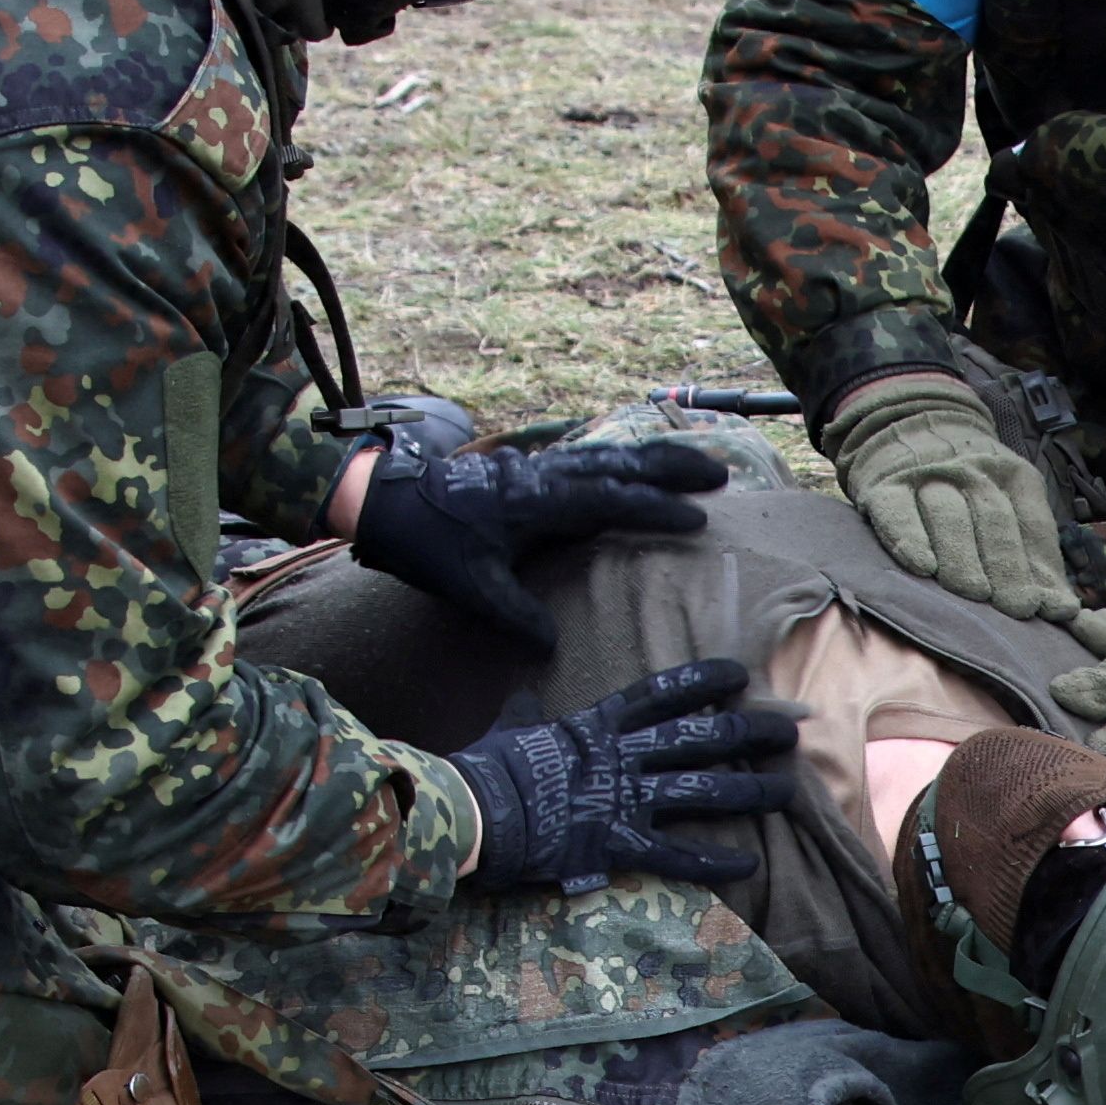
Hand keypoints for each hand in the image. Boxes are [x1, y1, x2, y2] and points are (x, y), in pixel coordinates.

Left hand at [343, 415, 720, 647]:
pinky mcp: (531, 471)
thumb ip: (514, 615)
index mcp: (534, 500)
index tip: (695, 518)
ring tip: (700, 467)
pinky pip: (589, 461)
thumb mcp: (467, 588)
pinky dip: (624, 463)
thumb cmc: (426, 544)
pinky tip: (642, 470)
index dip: (652, 507)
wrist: (384, 500)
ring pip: (608, 456)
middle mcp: (543, 475)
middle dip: (672, 467)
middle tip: (721, 476)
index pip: (606, 499)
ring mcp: (538, 468)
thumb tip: (552, 648)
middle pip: (619, 463)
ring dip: (655, 461)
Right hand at [452, 662, 814, 891]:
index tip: (739, 672)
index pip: (659, 694)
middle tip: (789, 730)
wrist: (472, 814)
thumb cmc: (485, 771)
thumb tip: (523, 699)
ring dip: (750, 791)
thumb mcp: (507, 730)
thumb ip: (524, 714)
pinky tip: (751, 863)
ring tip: (791, 791)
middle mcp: (619, 757)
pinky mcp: (617, 844)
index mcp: (595, 725)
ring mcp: (622, 799)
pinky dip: (715, 861)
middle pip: (698, 737)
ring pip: (701, 790)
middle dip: (748, 731)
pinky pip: (677, 855)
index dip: (702, 681)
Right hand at [814, 367, 1083, 630]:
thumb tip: (1062, 611)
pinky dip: (910, 540)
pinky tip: (922, 568)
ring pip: (948, 516)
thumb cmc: (971, 485)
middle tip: (1015, 608)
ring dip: (962, 556)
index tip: (1045, 608)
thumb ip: (1035, 555)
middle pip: (992, 518)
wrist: (911, 425)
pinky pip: (898, 514)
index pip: (1029, 522)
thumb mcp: (1012, 503)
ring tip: (974, 594)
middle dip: (1006, 565)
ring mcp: (927, 476)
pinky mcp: (886, 488)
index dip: (1038, 566)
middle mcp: (971, 471)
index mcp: (1011, 475)